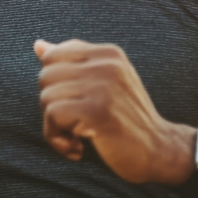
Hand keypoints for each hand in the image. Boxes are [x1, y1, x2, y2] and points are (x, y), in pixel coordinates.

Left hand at [35, 39, 194, 184]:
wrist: (160, 152)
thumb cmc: (126, 121)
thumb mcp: (103, 85)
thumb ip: (72, 64)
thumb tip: (37, 45)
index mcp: (108, 53)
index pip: (52, 56)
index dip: (53, 86)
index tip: (72, 106)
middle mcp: (107, 63)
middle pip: (46, 76)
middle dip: (51, 106)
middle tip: (73, 126)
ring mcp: (104, 86)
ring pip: (47, 97)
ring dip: (54, 127)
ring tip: (76, 139)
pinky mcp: (97, 110)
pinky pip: (53, 116)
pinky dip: (57, 138)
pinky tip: (76, 149)